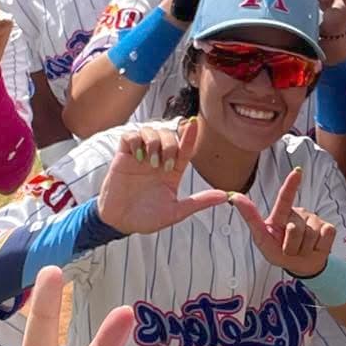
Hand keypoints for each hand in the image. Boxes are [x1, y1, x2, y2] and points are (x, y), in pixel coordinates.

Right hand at [95, 118, 227, 234]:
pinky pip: (130, 135)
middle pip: (168, 135)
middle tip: (164, 165)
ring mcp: (140, 156)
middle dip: (170, 145)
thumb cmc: (147, 218)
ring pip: (150, 131)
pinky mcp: (123, 156)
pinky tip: (137, 155)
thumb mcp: (175, 212)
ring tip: (151, 162)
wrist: (120, 222)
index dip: (190, 135)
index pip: (184, 148)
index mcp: (172, 171)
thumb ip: (199, 202)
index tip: (195, 123)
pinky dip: (135, 140)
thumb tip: (225, 196)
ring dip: (153, 142)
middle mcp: (158, 160)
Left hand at [229, 166, 337, 275]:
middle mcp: (298, 213)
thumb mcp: (262, 239)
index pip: (285, 198)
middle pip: (294, 229)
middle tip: (290, 250)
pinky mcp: (328, 228)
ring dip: (303, 250)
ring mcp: (314, 219)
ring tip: (301, 250)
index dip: (291, 184)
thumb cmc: (279, 252)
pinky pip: (325, 236)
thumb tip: (235, 196)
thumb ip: (251, 218)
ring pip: (309, 235)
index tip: (297, 172)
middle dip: (290, 246)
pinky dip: (320, 247)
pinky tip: (316, 247)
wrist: (301, 266)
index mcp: (282, 215)